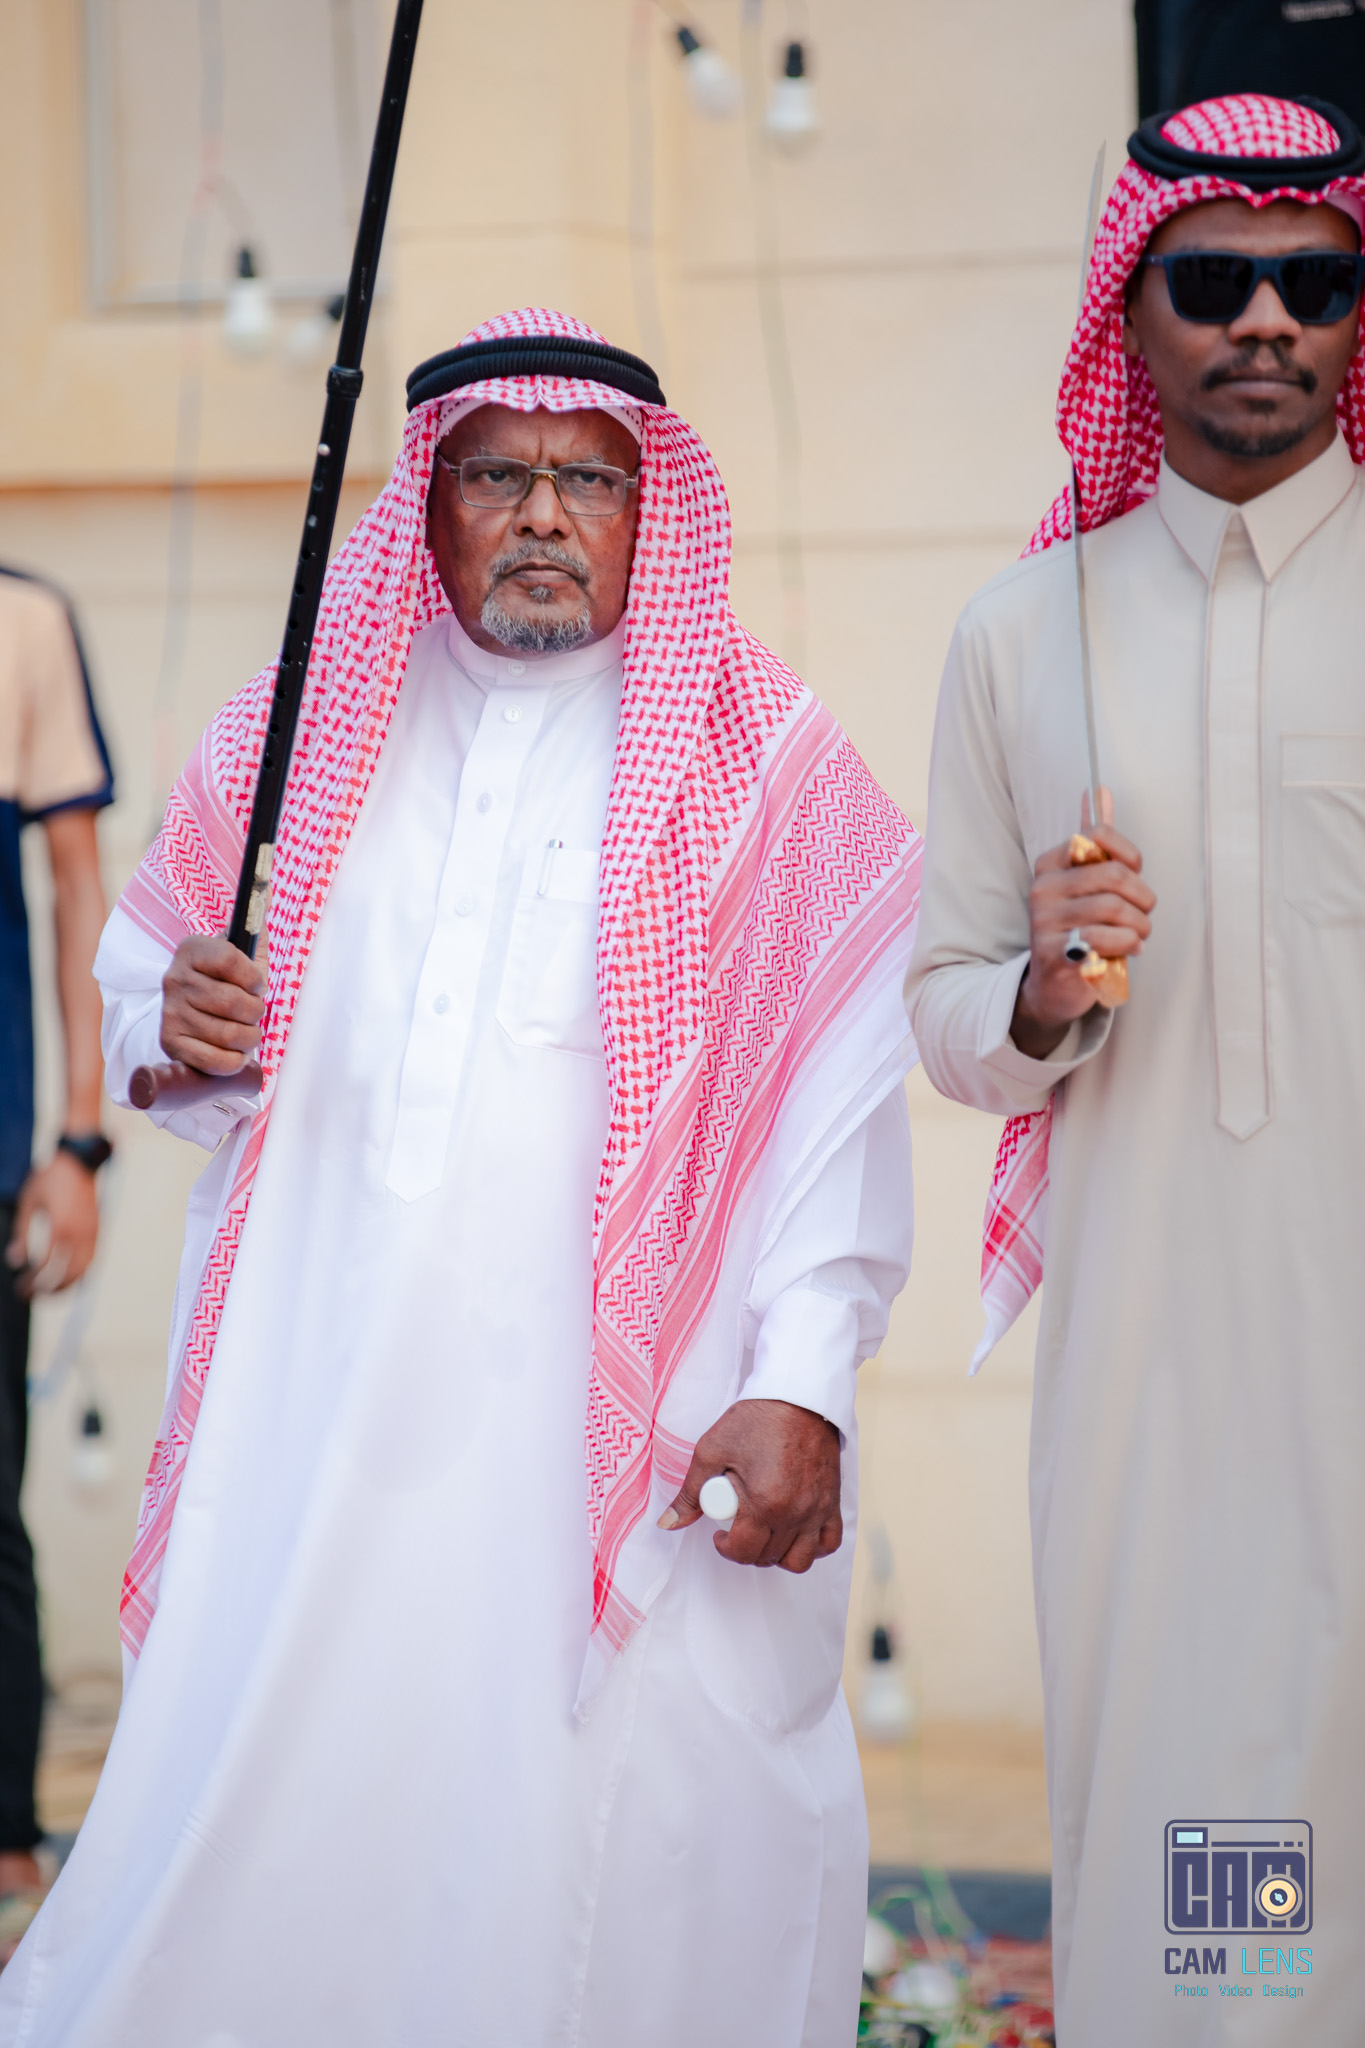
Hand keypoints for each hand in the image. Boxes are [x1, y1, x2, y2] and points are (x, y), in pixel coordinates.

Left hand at [5, 1152, 98, 1297]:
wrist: (80, 1159)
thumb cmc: (49, 1178)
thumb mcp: (28, 1203)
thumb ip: (21, 1234)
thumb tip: (15, 1261)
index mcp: (60, 1228)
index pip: (45, 1267)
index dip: (31, 1281)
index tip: (19, 1286)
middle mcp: (79, 1235)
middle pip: (67, 1276)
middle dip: (48, 1291)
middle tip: (30, 1295)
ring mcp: (92, 1234)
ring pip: (84, 1272)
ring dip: (66, 1287)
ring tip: (49, 1293)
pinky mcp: (97, 1231)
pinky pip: (92, 1262)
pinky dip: (80, 1276)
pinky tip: (67, 1279)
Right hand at [160, 934, 265, 1073]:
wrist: (193, 1014)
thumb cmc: (227, 982)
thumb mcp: (242, 952)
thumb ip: (254, 926)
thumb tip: (266, 887)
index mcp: (192, 950)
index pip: (230, 958)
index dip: (253, 977)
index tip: (256, 984)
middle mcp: (175, 978)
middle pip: (234, 1001)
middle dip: (255, 1012)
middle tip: (252, 1013)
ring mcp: (170, 1012)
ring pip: (229, 1034)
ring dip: (249, 1038)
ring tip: (246, 1032)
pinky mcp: (170, 1042)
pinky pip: (214, 1060)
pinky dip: (233, 1061)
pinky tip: (234, 1052)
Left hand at [658, 1397, 842, 1572]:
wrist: (798, 1397)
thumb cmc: (756, 1419)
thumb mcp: (712, 1450)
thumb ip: (689, 1492)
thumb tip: (668, 1523)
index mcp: (765, 1503)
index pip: (743, 1552)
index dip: (725, 1549)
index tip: (720, 1535)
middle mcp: (795, 1513)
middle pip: (768, 1557)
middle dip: (747, 1550)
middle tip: (738, 1529)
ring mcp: (818, 1510)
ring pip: (800, 1560)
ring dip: (779, 1556)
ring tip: (766, 1536)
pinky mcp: (832, 1501)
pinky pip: (830, 1542)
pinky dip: (813, 1547)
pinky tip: (796, 1533)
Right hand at [1011, 790, 1155, 1059]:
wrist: (1052, 985)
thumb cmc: (1077, 927)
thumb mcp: (1083, 882)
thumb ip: (1094, 842)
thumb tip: (1099, 791)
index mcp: (1049, 864)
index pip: (1096, 836)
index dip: (1129, 855)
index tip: (1134, 873)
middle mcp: (1043, 889)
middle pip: (1114, 876)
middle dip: (1142, 898)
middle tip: (1144, 914)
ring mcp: (1046, 923)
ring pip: (1115, 909)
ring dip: (1140, 926)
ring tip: (1138, 935)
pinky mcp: (1055, 954)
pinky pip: (1106, 939)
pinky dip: (1127, 945)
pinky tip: (1126, 950)